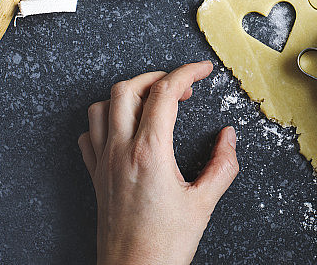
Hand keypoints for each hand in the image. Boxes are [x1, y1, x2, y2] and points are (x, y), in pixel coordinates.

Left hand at [78, 62, 238, 264]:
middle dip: (158, 77)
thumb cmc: (165, 246)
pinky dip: (105, 121)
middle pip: (128, 89)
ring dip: (128, 94)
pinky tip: (124, 128)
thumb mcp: (204, 202)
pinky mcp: (95, 177)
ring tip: (153, 102)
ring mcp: (104, 163)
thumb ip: (222, 164)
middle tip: (183, 88)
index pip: (165, 92)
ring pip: (101, 107)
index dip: (187, 72)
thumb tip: (227, 137)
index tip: (203, 70)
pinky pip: (89, 135)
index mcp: (150, 152)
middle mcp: (121, 151)